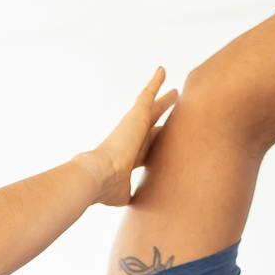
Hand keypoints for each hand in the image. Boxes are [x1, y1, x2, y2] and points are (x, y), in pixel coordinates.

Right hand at [78, 68, 178, 207]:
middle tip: (172, 103)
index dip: (155, 140)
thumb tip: (136, 204)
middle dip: (161, 114)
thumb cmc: (109, 187)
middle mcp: (133, 138)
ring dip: (162, 97)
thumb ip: (133, 195)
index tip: (163, 136)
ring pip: (152, 107)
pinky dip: (155, 82)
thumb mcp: (124, 195)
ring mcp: (134, 125)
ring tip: (175, 89)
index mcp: (131, 156)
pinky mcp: (137, 115)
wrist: (99, 175)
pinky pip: (148, 93)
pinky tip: (163, 70)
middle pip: (151, 122)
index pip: (147, 145)